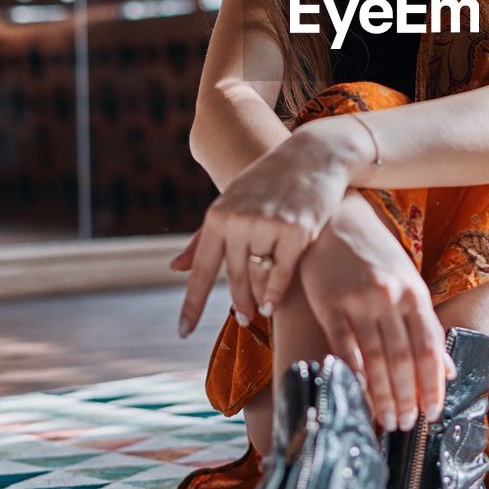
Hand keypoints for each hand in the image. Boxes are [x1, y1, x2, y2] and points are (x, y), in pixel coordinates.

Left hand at [177, 127, 351, 337]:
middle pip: (234, 279)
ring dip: (258, 299)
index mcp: (218, 215)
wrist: (314, 155)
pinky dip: (276, 292)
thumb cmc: (269, 182)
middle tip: (243, 320)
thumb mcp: (232, 203)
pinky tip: (273, 303)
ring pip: (258, 277)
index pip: (201, 269)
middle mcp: (239, 220)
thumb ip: (203, 238)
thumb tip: (174, 268)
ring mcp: (268, 225)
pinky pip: (282, 274)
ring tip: (259, 311)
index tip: (184, 332)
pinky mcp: (297, 231)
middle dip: (238, 305)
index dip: (192, 304)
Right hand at [299, 196, 455, 428]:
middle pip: (403, 359)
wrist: (336, 221)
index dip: (433, 385)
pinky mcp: (330, 304)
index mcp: (415, 293)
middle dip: (407, 398)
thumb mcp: (409, 282)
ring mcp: (359, 301)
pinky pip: (344, 346)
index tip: (433, 413)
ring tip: (387, 420)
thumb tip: (448, 371)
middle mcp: (390, 298)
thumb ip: (427, 325)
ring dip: (383, 396)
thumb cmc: (375, 255)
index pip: (430, 349)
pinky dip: (354, 374)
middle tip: (407, 425)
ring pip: (376, 359)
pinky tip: (359, 394)